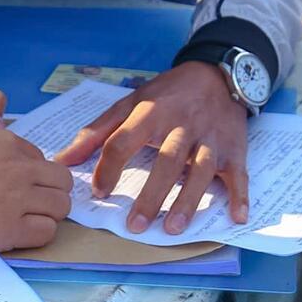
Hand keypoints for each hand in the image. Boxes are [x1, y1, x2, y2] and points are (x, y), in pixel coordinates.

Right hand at [0, 127, 71, 253]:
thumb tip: (12, 162)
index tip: (18, 188)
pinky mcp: (9, 228)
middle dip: (50, 194)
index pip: (40, 159)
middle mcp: (18, 167)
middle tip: (31, 206)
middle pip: (60, 182)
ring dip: (47, 215)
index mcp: (6, 143)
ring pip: (60, 207)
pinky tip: (17, 235)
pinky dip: (38, 234)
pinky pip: (47, 232)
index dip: (32, 176)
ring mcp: (17, 198)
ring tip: (24, 222)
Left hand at [53, 62, 250, 234]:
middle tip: (135, 226)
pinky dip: (240, 195)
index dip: (109, 166)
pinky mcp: (234, 149)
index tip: (99, 192)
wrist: (217, 74)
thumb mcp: (130, 103)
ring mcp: (211, 138)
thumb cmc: (167, 94)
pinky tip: (237, 217)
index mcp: (152, 112)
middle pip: (167, 160)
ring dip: (189, 199)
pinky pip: (239, 174)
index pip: (125, 140)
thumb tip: (62, 160)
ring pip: (201, 169)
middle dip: (152, 194)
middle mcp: (183, 125)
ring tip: (173, 228)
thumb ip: (97, 131)